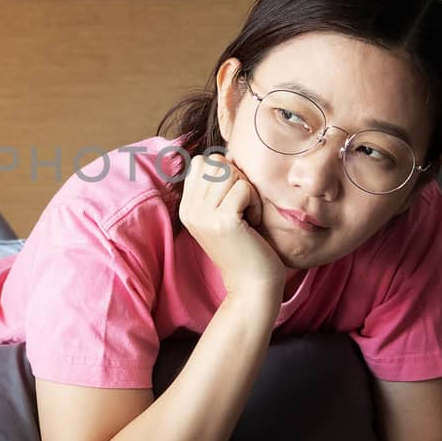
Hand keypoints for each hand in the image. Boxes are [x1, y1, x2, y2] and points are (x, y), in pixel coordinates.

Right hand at [178, 152, 285, 297]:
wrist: (252, 285)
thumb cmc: (246, 247)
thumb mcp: (222, 215)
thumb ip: (216, 188)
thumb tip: (227, 155)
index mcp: (187, 208)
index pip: (201, 163)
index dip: (225, 172)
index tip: (234, 199)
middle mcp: (189, 210)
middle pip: (214, 163)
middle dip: (236, 177)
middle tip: (243, 205)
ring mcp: (203, 215)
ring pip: (229, 173)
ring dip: (247, 190)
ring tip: (248, 213)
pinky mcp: (223, 221)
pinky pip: (243, 188)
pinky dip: (255, 202)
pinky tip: (253, 222)